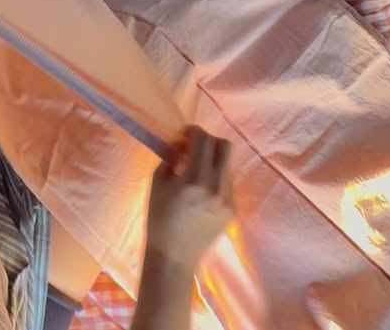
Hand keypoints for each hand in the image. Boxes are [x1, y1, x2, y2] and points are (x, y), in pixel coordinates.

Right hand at [145, 125, 233, 272]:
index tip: (185, 133)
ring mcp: (227, 200)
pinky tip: (203, 189)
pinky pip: (228, 183)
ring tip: (197, 170)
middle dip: (210, 140)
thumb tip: (182, 143)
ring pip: (228, 165)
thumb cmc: (159, 220)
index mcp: (193, 180)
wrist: (174, 258)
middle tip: (195, 146)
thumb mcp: (157, 183)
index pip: (204, 141)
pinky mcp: (233, 211)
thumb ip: (171, 158)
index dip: (195, 131)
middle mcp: (215, 188)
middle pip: (225, 147)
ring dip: (214, 159)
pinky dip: (217, 177)